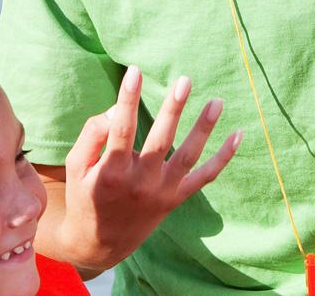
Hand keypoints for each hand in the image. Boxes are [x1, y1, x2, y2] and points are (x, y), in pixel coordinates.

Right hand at [54, 67, 239, 271]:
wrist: (100, 244)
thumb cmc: (86, 197)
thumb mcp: (76, 168)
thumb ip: (92, 135)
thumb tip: (115, 109)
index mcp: (111, 172)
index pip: (120, 130)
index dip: (127, 100)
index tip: (134, 71)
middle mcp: (140, 183)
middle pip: (160, 141)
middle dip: (173, 109)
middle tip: (184, 81)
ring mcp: (161, 192)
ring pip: (187, 157)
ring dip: (204, 129)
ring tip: (216, 102)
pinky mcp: (176, 199)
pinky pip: (204, 178)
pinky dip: (223, 158)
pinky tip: (238, 134)